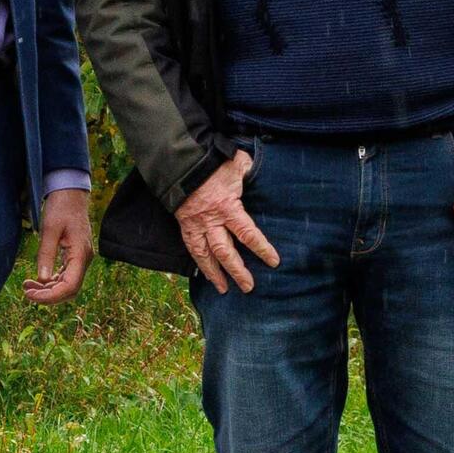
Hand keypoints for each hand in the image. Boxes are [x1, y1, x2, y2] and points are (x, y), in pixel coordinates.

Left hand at [23, 187, 91, 303]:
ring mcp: (80, 259)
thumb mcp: (49, 229)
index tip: (31, 295)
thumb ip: (46, 254)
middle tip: (26, 291)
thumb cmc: (61, 207)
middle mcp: (83, 260)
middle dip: (48, 295)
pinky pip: (65, 276)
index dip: (50, 296)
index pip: (69, 287)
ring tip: (28, 286)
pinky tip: (37, 280)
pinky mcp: (74, 256)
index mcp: (80, 254)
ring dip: (48, 290)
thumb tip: (41, 279)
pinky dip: (51, 281)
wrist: (70, 193)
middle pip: (69, 290)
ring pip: (67, 285)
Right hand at [174, 151, 277, 294]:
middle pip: (225, 252)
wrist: (180, 164)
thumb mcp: (237, 164)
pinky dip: (199, 263)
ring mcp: (196, 225)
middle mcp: (211, 221)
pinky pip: (191, 248)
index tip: (273, 261)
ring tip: (224, 289)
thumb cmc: (211, 163)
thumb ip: (250, 171)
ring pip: (205, 255)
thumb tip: (261, 174)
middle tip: (249, 287)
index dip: (261, 248)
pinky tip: (205, 274)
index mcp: (227, 207)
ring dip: (215, 274)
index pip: (247, 233)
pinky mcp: (184, 225)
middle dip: (237, 271)